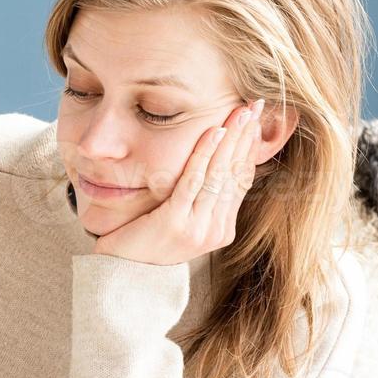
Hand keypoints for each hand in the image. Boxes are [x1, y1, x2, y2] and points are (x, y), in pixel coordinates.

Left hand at [92, 98, 263, 264]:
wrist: (122, 272)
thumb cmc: (147, 239)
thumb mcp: (182, 218)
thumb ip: (201, 197)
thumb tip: (218, 160)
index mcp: (222, 229)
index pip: (242, 180)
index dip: (249, 147)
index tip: (255, 119)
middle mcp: (216, 230)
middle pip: (235, 173)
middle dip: (245, 136)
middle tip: (256, 105)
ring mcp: (198, 228)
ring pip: (219, 174)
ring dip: (231, 138)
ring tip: (239, 112)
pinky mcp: (176, 223)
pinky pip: (193, 182)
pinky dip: (204, 154)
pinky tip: (214, 132)